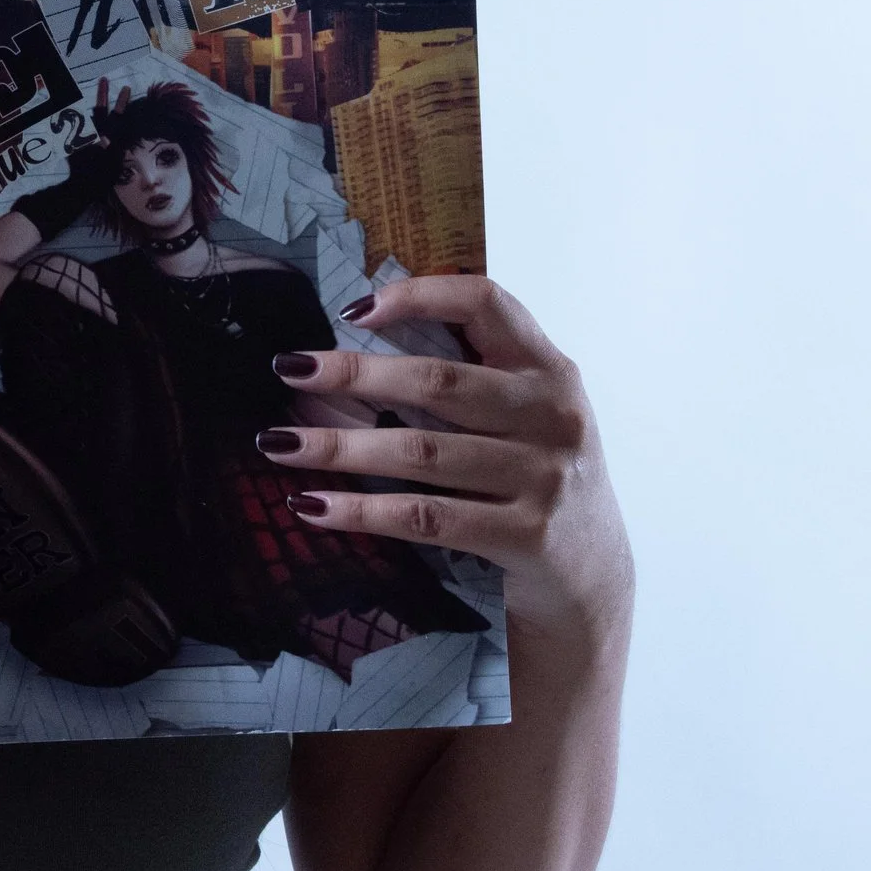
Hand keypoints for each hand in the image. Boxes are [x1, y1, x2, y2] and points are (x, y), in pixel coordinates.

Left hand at [262, 276, 633, 638]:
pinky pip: (424, 516)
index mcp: (549, 370)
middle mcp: (551, 413)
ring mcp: (543, 476)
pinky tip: (310, 505)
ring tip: (277, 443)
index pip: (487, 304)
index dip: (419, 296)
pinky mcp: (525, 534)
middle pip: (436, 381)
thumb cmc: (538, 477)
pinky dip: (360, 511)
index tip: (351, 310)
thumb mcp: (529, 413)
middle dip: (352, 374)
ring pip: (418, 452)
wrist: (592, 574)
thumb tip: (359, 339)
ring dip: (338, 445)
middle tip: (288, 368)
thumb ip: (475, 374)